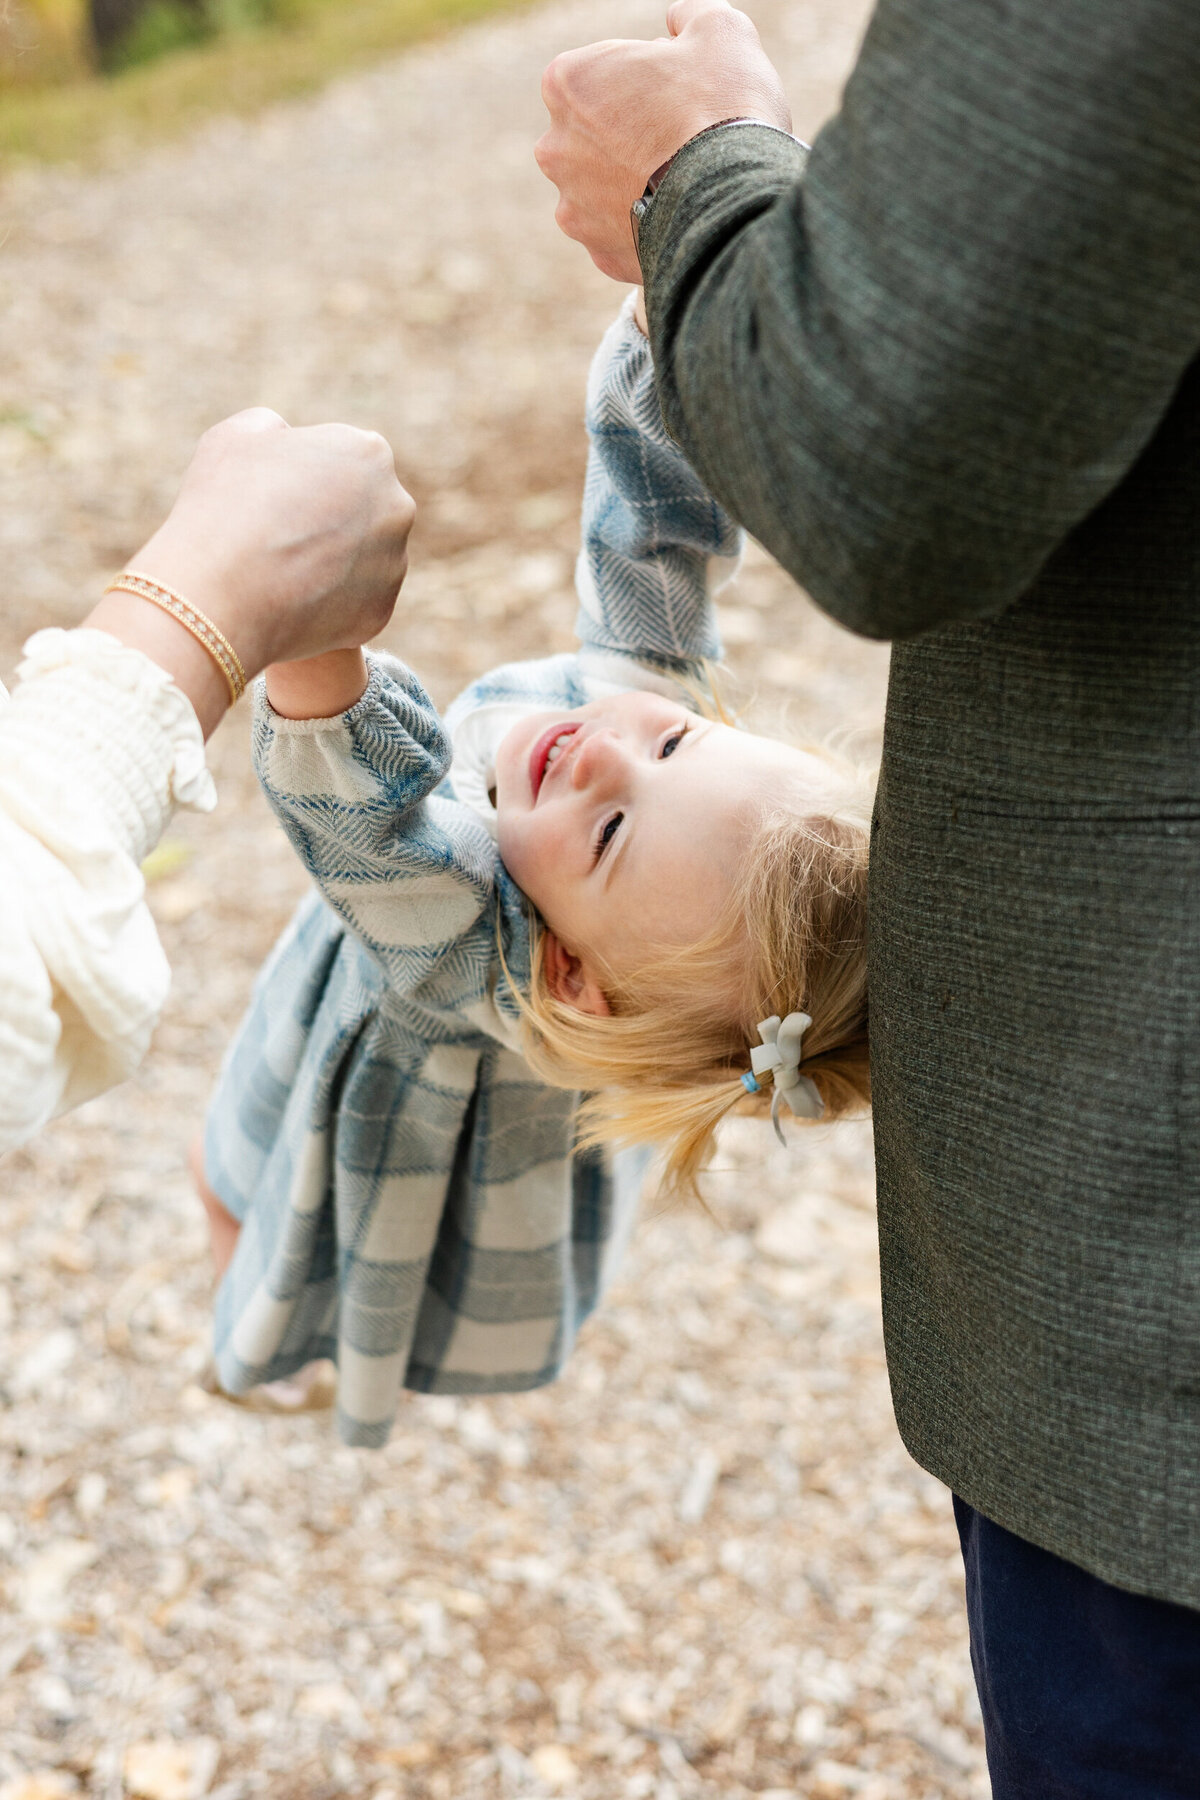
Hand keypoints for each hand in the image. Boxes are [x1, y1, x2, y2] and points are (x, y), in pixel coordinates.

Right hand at [131, 408, 414, 674]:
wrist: (219, 594)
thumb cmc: (223, 505)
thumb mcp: (238, 437)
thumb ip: (275, 428)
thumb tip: (287, 439)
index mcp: (369, 453)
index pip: (344, 460)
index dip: (305, 476)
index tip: (274, 494)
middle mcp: (396, 507)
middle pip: (362, 509)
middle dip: (330, 518)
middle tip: (280, 535)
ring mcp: (394, 564)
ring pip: (363, 559)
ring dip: (333, 561)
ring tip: (282, 571)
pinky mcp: (381, 612)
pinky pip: (355, 603)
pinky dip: (328, 603)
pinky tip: (291, 602)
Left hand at [537, 0, 789, 282]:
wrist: (731, 203)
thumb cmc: (721, 107)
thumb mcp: (719, 31)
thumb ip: (689, 16)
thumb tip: (678, 20)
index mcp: (567, 83)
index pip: (598, 71)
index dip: (642, 77)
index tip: (676, 89)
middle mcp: (554, 148)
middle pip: (595, 133)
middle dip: (629, 132)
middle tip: (682, 135)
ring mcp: (573, 208)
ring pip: (604, 187)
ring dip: (635, 182)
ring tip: (684, 181)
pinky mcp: (599, 254)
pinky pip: (622, 233)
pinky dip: (646, 225)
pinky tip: (680, 215)